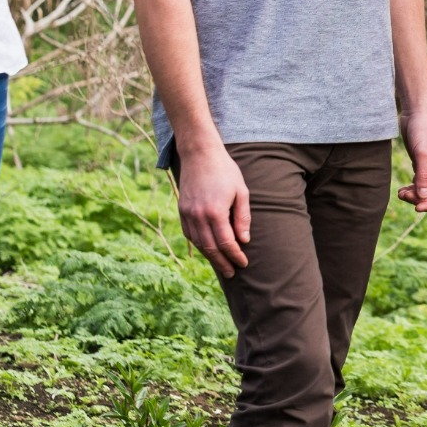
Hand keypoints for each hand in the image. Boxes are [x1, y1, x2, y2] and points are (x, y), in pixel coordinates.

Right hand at [174, 139, 252, 275]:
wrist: (199, 154)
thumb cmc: (225, 171)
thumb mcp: (241, 191)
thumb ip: (242, 217)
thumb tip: (243, 240)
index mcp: (215, 212)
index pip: (226, 243)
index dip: (235, 255)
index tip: (244, 263)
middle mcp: (198, 216)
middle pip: (210, 248)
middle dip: (222, 262)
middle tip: (232, 273)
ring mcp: (187, 213)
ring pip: (198, 243)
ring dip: (210, 256)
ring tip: (221, 264)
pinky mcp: (182, 210)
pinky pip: (189, 234)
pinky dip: (198, 244)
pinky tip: (207, 249)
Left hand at [399, 116, 426, 213]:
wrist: (417, 113)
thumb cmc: (423, 130)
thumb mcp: (422, 154)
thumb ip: (423, 176)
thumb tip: (422, 198)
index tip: (416, 207)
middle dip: (419, 199)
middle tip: (403, 195)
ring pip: (425, 191)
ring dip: (414, 195)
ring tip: (400, 193)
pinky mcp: (421, 165)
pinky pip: (418, 184)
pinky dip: (411, 189)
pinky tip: (401, 189)